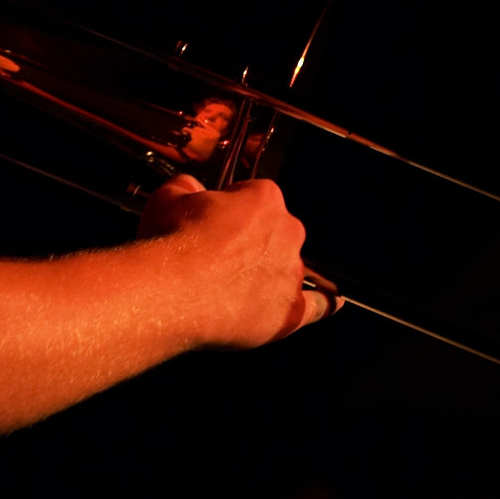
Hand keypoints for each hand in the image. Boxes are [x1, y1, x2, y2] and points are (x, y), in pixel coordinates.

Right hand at [138, 174, 338, 346]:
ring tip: (229, 289)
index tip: (214, 226)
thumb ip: (187, 187)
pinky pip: (316, 306)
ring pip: (287, 269)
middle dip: (252, 244)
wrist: (171, 292)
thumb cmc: (173, 244)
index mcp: (265, 198)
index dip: (231, 213)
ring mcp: (291, 273)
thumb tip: (190, 188)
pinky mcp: (289, 311)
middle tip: (218, 260)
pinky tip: (330, 304)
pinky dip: (324, 305)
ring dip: (267, 275)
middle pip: (276, 234)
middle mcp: (288, 232)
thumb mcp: (169, 197)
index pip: (256, 199)